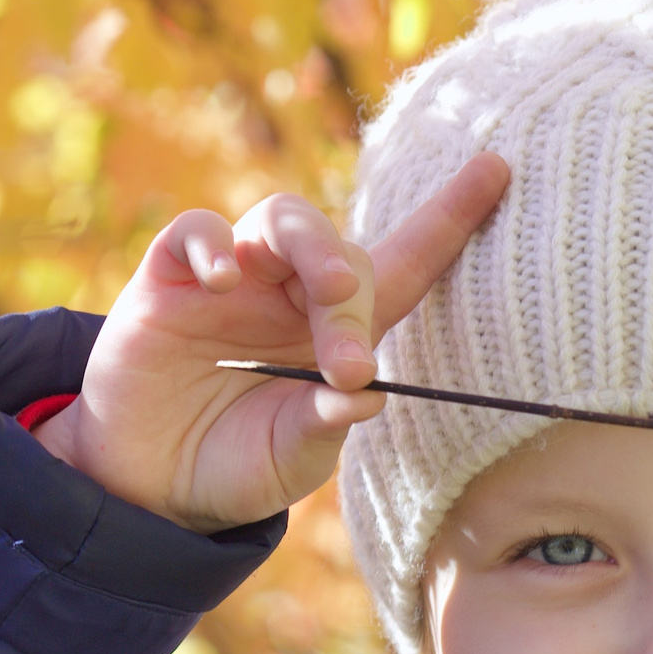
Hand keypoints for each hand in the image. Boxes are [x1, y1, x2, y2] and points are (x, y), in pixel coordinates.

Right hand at [34, 154, 510, 531]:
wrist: (153, 484)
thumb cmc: (238, 464)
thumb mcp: (292, 456)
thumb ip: (325, 423)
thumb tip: (365, 392)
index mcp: (342, 333)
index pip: (408, 265)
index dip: (451, 217)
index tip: (499, 169)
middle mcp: (293, 293)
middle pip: (342, 253)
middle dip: (355, 300)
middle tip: (348, 361)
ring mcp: (234, 279)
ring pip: (283, 219)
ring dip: (313, 249)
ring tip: (329, 296)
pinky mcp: (170, 277)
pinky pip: (197, 230)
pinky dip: (213, 246)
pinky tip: (222, 282)